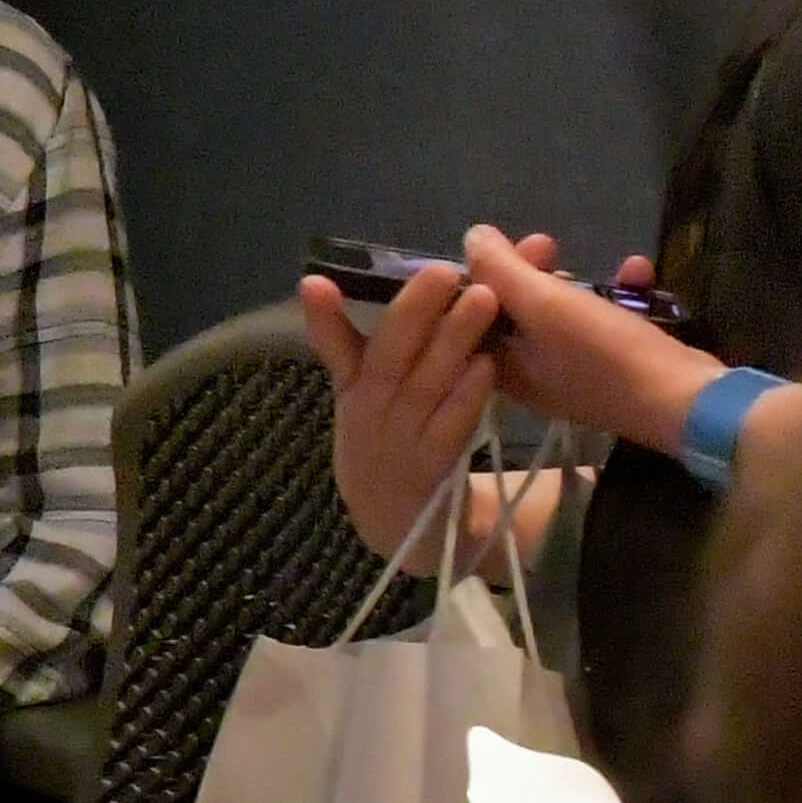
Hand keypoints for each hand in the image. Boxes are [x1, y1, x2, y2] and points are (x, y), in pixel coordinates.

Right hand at [297, 254, 497, 563]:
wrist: (407, 532)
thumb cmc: (391, 447)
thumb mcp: (363, 399)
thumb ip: (350, 343)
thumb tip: (321, 282)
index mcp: (352, 393)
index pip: (333, 349)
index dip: (322, 319)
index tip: (315, 284)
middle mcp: (369, 417)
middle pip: (388, 358)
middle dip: (414, 312)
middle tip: (444, 270)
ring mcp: (399, 447)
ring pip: (423, 388)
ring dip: (451, 342)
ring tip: (482, 300)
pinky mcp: (432, 474)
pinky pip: (449, 430)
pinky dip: (466, 398)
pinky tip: (486, 365)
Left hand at [454, 227, 718, 450]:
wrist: (684, 400)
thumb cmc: (601, 352)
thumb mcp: (544, 303)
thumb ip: (501, 269)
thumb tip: (472, 237)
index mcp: (502, 368)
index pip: (472, 317)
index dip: (481, 276)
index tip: (501, 245)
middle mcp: (532, 375)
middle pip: (516, 313)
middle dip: (530, 272)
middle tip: (546, 243)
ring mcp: (575, 373)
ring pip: (561, 315)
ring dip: (575, 282)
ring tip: (588, 261)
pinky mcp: (615, 366)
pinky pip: (605, 323)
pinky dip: (617, 296)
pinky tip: (639, 272)